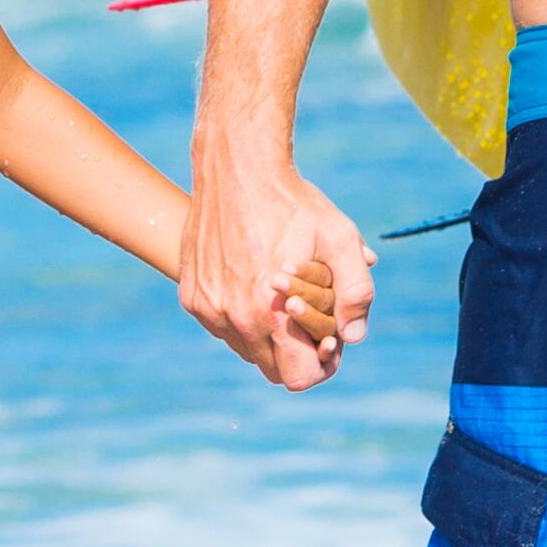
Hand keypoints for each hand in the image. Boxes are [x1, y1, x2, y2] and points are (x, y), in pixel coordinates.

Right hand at [184, 155, 373, 389]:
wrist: (236, 168)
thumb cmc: (292, 203)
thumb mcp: (339, 239)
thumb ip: (355, 292)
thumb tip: (355, 335)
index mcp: (271, 314)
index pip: (298, 378)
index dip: (320, 366)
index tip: (328, 340)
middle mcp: (234, 319)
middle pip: (273, 368)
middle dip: (296, 349)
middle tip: (308, 313)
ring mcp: (208, 309)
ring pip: (246, 348)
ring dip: (266, 333)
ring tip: (280, 293)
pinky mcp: (191, 296)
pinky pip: (222, 326)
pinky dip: (240, 315)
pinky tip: (252, 279)